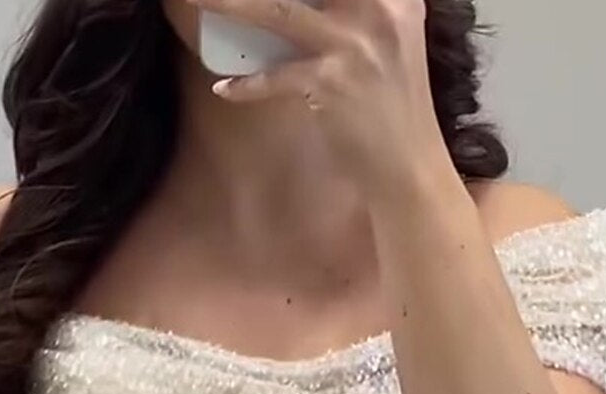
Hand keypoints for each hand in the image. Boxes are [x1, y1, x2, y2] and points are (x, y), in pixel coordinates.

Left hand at [193, 0, 450, 195]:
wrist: (408, 164)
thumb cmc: (393, 107)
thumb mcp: (390, 42)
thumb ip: (357, 13)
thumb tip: (303, 8)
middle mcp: (379, 8)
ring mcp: (354, 44)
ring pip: (279, 11)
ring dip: (231, 5)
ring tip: (197, 2)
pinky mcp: (332, 82)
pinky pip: (275, 76)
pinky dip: (247, 85)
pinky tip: (225, 89)